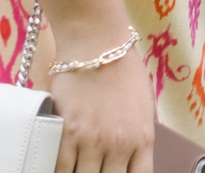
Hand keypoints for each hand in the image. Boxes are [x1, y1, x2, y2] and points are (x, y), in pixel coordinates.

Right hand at [47, 48, 155, 172]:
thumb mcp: (144, 105)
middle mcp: (119, 144)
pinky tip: (61, 166)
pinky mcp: (66, 134)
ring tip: (80, 166)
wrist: (98, 45)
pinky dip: (59, 171)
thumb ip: (140, 134)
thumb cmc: (123, 69)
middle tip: (96, 170)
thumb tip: (136, 157)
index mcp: (143, 138)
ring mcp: (91, 141)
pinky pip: (59, 169)